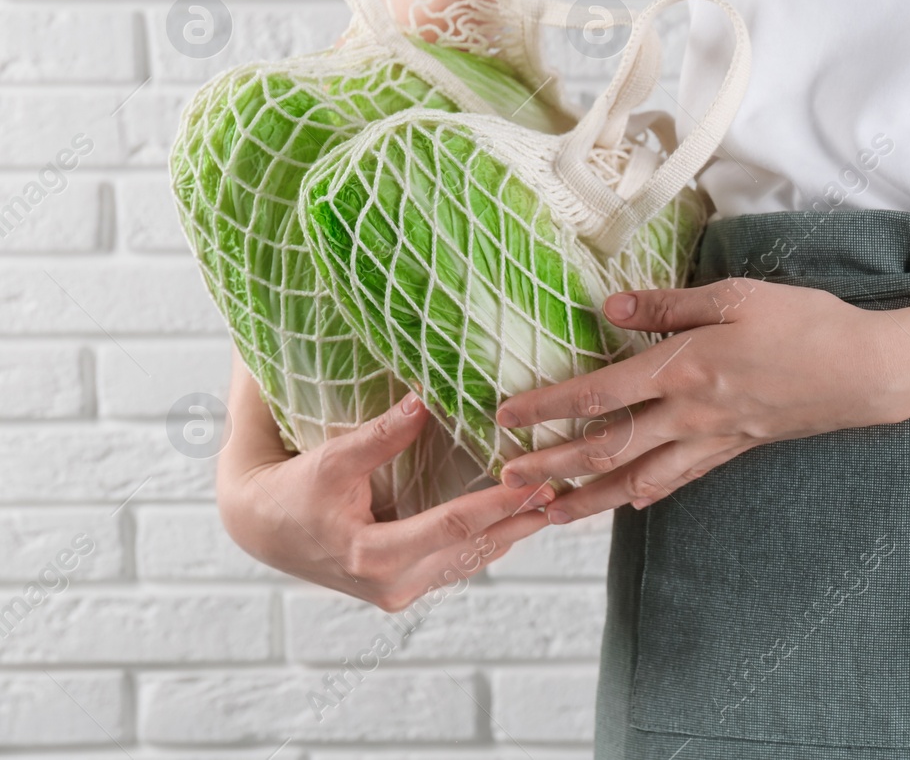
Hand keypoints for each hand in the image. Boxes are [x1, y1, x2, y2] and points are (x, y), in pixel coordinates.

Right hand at [217, 360, 548, 611]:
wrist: (261, 528)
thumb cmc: (293, 489)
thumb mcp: (330, 460)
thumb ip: (379, 436)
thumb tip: (423, 400)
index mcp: (372, 557)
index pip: (451, 528)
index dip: (498, 504)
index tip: (537, 483)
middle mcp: (393, 585)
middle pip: (473, 550)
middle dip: (520, 519)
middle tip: (566, 489)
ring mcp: (401, 590)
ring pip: (471, 560)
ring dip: (513, 531)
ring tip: (557, 501)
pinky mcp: (405, 585)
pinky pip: (458, 563)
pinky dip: (490, 540)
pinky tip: (520, 517)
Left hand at [493, 277, 902, 523]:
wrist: (866, 372)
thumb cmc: (807, 323)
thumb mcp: (737, 297)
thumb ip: (671, 305)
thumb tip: (612, 308)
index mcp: (685, 368)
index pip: (599, 393)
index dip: (548, 408)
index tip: (505, 418)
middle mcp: (691, 413)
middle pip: (607, 447)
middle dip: (552, 467)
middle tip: (507, 481)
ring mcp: (713, 438)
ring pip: (637, 477)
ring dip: (588, 497)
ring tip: (550, 512)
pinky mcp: (735, 449)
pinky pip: (679, 478)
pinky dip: (645, 494)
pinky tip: (627, 501)